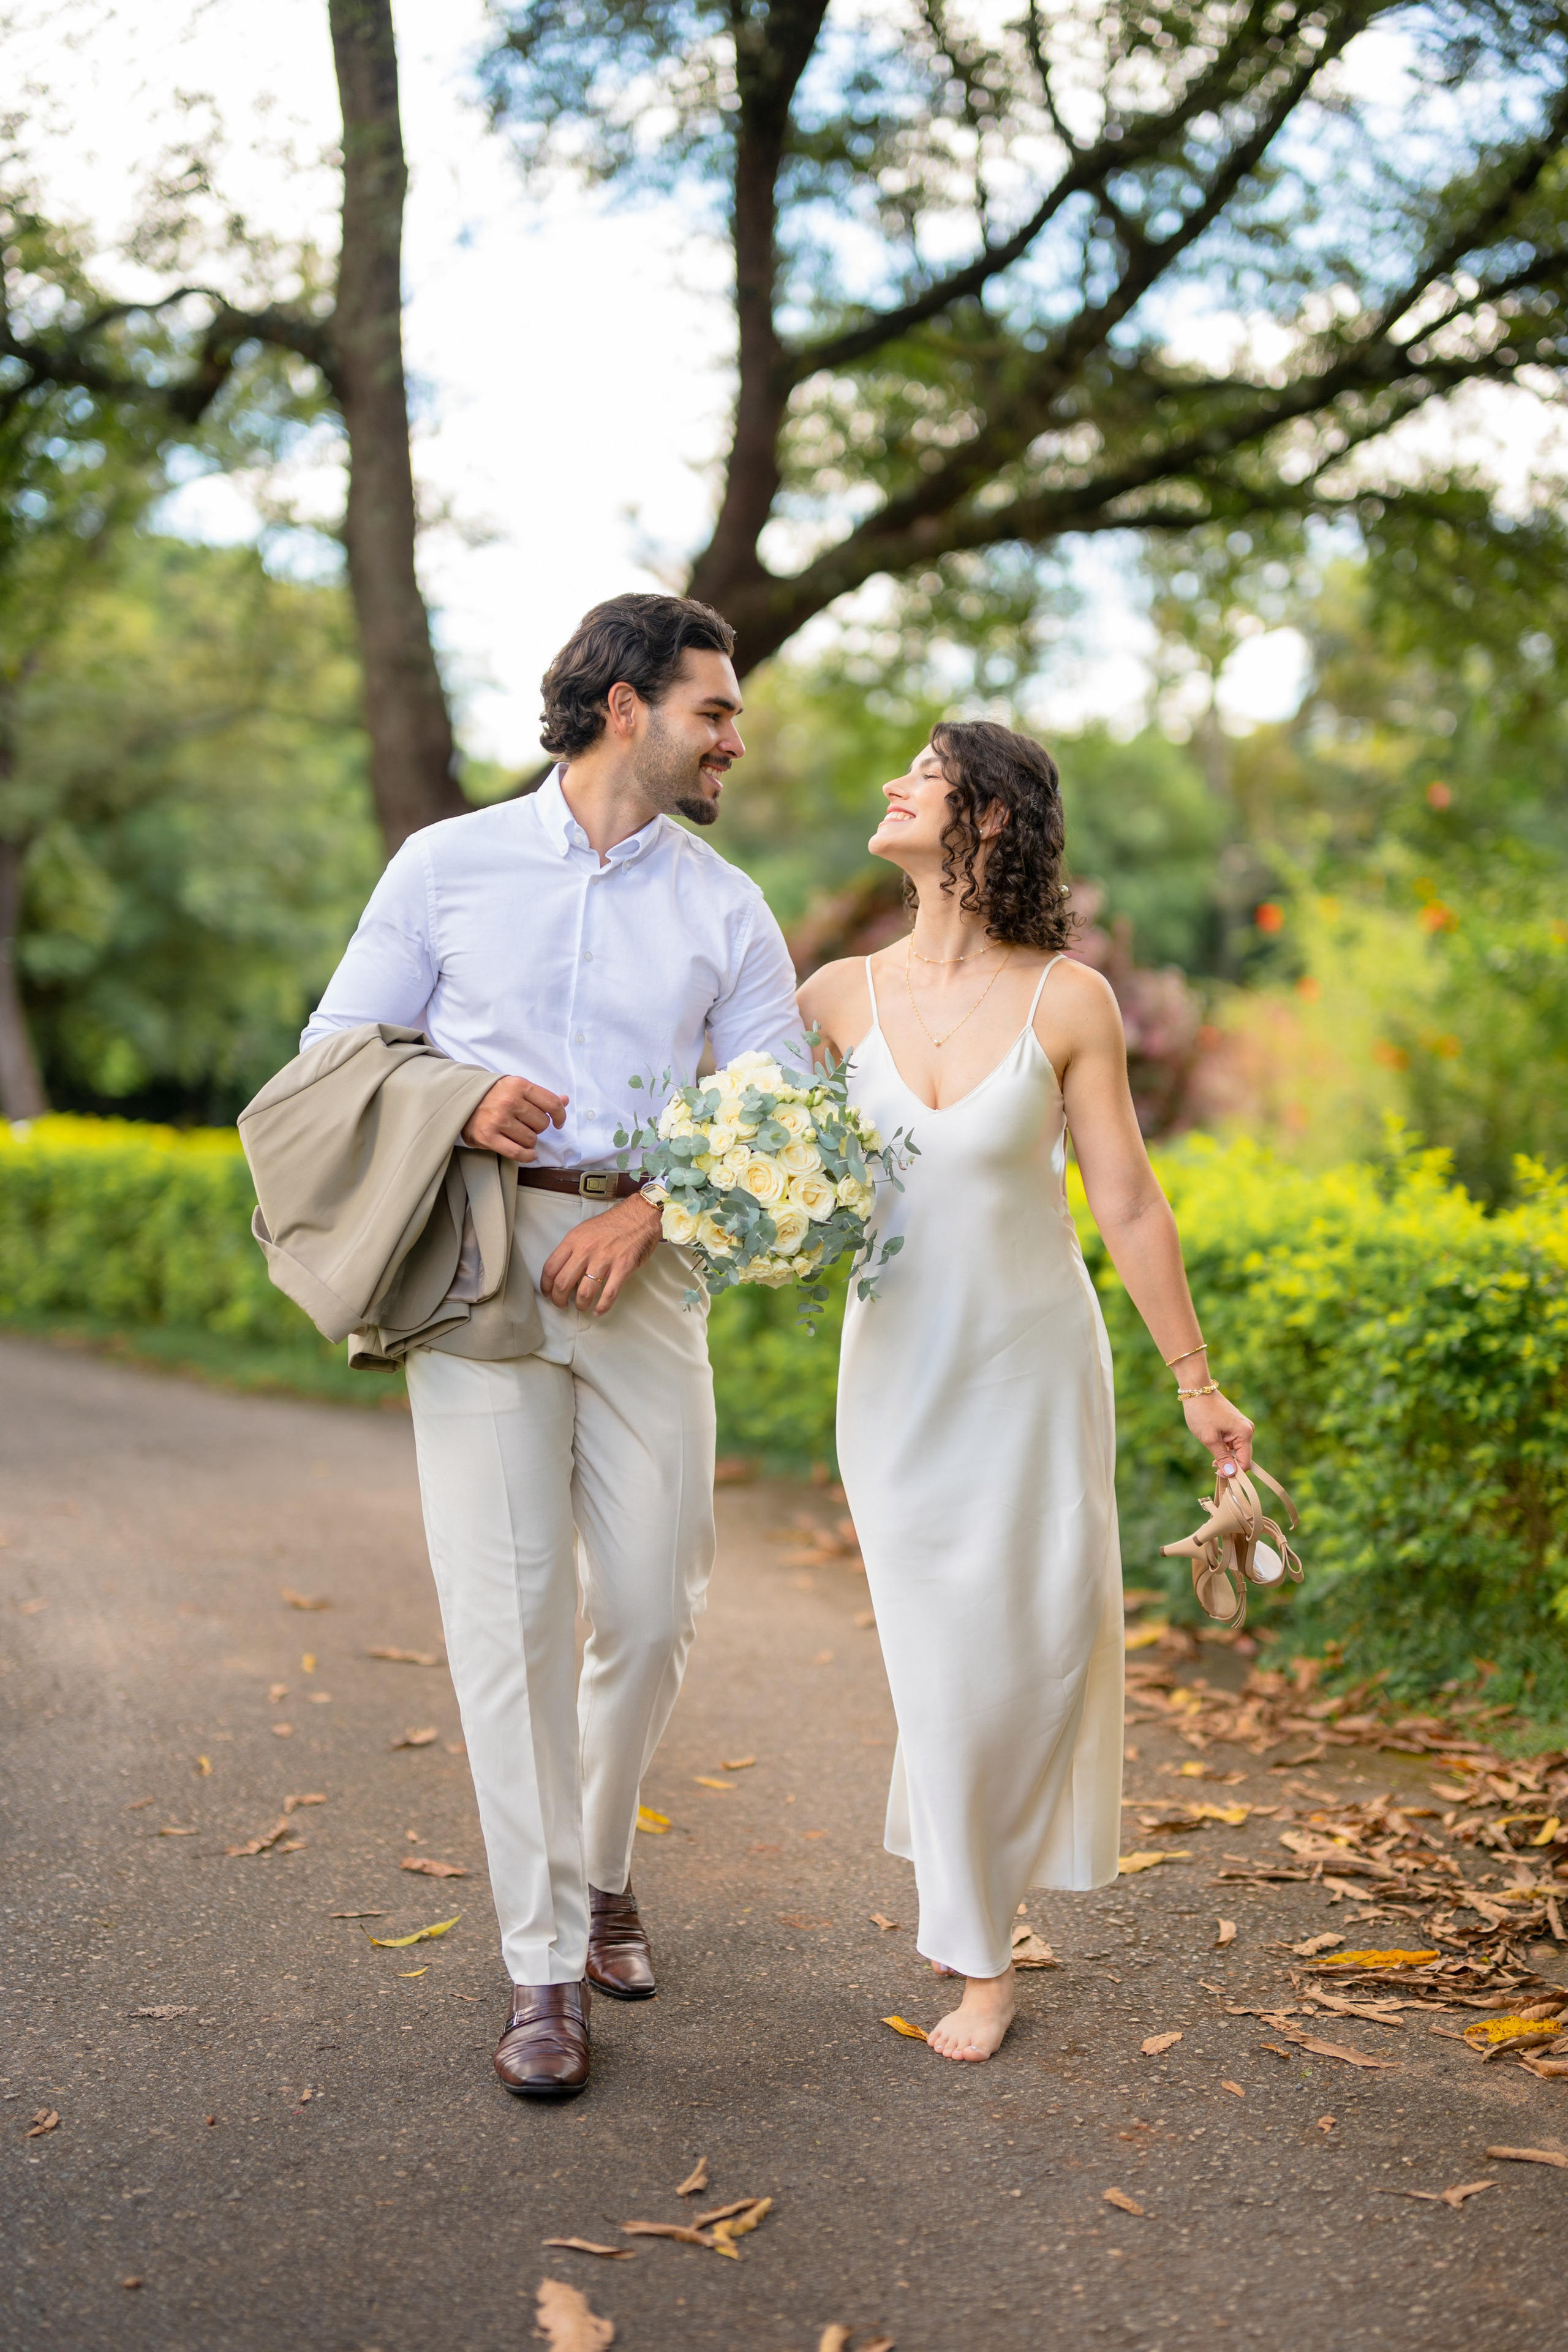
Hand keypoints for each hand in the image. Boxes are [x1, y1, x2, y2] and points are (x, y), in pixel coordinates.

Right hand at [461, 1075, 567, 1162]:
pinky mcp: (488, 1137)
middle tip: (525, 1124)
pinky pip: (518, 1152)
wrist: (460, 1100)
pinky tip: (528, 1153)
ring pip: (531, 1139)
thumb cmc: (492, 1095)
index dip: (560, 1116)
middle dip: (537, 1127)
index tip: (558, 1123)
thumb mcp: (516, 1087)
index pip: (551, 1103)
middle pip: (542, 1124)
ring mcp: (498, 1119)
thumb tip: (564, 1101)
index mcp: (518, 1085)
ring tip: (517, 1133)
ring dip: (528, 1140)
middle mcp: (509, 1101)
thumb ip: (540, 1096)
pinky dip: (527, 1156)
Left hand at [540, 1194, 662, 1316]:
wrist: (639, 1216)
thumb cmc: (612, 1224)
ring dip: (580, 1305)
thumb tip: (563, 1271)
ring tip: (581, 1307)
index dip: (546, 1286)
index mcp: (573, 1240)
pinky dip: (602, 1307)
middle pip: (563, 1283)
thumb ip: (572, 1249)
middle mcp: (586, 1250)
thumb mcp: (584, 1230)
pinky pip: (609, 1294)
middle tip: (562, 1304)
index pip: (550, 1268)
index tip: (548, 1293)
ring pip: (584, 1293)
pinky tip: (598, 1311)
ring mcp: (605, 1259)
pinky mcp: (623, 1267)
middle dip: (559, 1300)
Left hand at [1183, 1388, 1253, 1481]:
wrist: (1197, 1390)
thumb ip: (1222, 1458)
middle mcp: (1248, 1429)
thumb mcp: (1210, 1439)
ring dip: (1225, 1455)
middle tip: (1211, 1464)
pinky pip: (1233, 1442)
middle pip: (1242, 1457)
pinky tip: (1213, 1444)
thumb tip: (1231, 1474)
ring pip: (1237, 1450)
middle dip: (1229, 1463)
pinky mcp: (1236, 1424)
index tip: (1216, 1472)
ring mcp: (1243, 1426)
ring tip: (1211, 1451)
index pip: (1245, 1463)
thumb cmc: (1202, 1413)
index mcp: (1245, 1433)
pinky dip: (1225, 1447)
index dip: (1233, 1472)